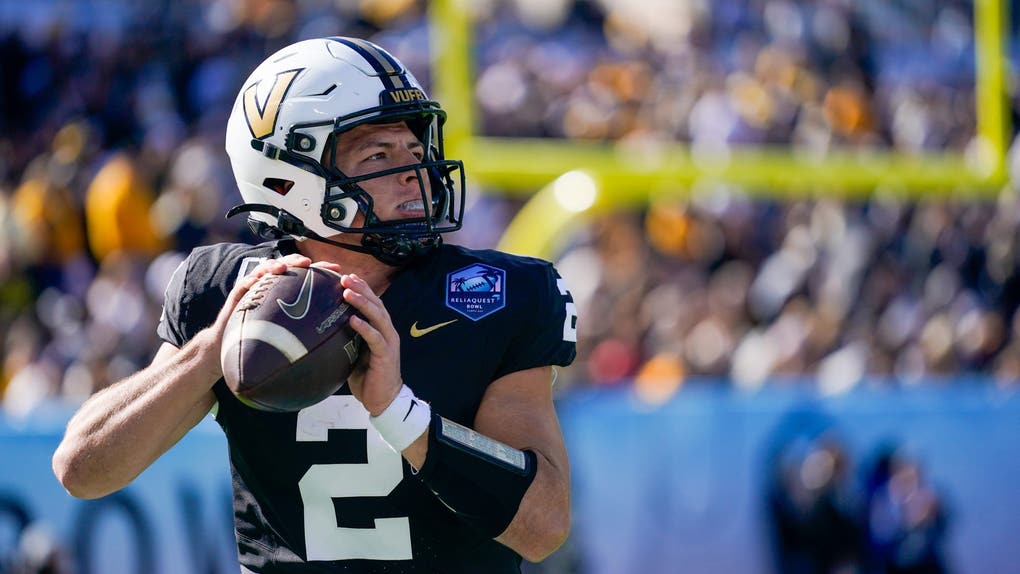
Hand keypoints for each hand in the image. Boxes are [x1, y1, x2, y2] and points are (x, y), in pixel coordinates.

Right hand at [194, 253, 343, 379]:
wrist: (232, 347)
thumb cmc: (265, 341)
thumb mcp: (291, 333)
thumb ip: (309, 328)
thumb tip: (340, 336)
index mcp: (287, 290)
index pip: (306, 274)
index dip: (321, 268)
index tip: (337, 269)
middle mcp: (271, 285)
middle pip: (286, 266)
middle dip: (297, 261)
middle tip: (309, 263)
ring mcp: (254, 288)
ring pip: (264, 270)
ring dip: (274, 266)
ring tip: (282, 268)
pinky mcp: (238, 295)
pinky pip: (243, 285)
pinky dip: (250, 281)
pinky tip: (256, 282)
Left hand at [341, 273, 401, 415]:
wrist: (383, 399)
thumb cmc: (366, 376)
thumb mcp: (353, 352)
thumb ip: (345, 337)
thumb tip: (320, 328)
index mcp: (380, 329)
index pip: (372, 303)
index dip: (361, 288)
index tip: (346, 276)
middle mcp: (387, 331)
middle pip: (376, 304)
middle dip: (361, 289)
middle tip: (345, 277)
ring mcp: (388, 342)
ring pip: (378, 316)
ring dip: (363, 303)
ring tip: (348, 292)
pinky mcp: (386, 355)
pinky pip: (375, 338)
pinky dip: (365, 327)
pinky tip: (353, 319)